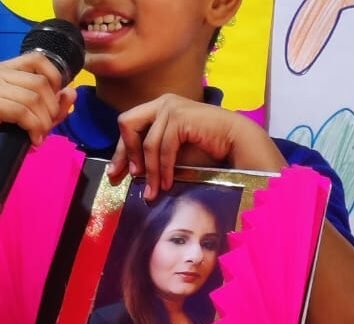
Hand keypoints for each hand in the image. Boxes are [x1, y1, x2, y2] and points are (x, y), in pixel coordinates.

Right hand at [0, 52, 76, 168]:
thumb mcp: (31, 118)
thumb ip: (52, 106)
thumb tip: (72, 93)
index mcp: (5, 69)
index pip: (38, 59)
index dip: (54, 78)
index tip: (54, 102)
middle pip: (40, 82)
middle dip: (51, 109)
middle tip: (45, 128)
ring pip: (33, 97)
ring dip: (44, 121)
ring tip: (39, 136)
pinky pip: (22, 111)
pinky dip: (34, 127)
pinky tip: (33, 140)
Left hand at [108, 93, 280, 199]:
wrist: (236, 141)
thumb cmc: (208, 148)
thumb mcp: (173, 151)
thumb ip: (153, 155)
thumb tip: (132, 172)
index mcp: (159, 107)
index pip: (129, 125)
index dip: (121, 150)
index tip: (116, 173)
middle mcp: (162, 103)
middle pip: (127, 124)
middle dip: (125, 154)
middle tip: (129, 178)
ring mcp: (170, 107)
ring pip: (147, 143)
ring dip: (149, 171)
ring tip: (153, 191)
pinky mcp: (179, 117)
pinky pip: (162, 148)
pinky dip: (163, 169)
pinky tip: (166, 183)